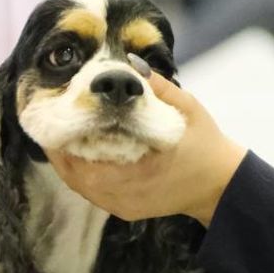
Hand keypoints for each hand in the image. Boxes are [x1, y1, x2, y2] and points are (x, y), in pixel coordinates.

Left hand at [47, 71, 246, 225]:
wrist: (221, 184)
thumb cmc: (205, 144)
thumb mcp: (188, 109)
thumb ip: (159, 87)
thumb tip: (130, 62)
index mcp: (137, 173)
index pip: (83, 163)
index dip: (62, 142)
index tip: (54, 117)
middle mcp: (124, 196)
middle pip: (74, 177)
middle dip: (60, 150)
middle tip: (52, 123)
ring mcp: (123, 207)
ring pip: (81, 187)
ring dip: (69, 162)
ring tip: (63, 135)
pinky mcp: (125, 210)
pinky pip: (93, 193)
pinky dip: (83, 173)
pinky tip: (81, 153)